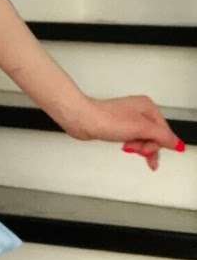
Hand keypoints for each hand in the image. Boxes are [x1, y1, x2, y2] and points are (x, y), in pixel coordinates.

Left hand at [58, 94, 184, 171]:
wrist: (82, 120)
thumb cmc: (105, 119)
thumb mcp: (140, 128)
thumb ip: (161, 136)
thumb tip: (176, 143)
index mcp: (148, 107)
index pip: (164, 131)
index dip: (157, 144)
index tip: (148, 152)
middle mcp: (140, 110)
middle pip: (154, 135)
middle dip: (147, 146)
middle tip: (137, 150)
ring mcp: (129, 118)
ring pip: (144, 139)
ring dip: (138, 147)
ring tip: (128, 147)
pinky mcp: (119, 126)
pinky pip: (133, 139)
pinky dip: (131, 145)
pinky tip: (126, 147)